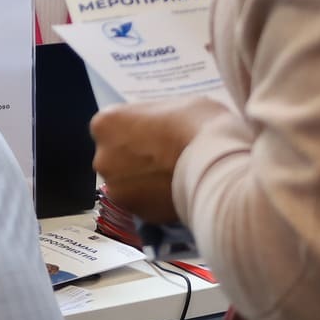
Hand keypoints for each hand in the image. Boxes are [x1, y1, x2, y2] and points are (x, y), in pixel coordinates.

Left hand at [91, 96, 225, 223]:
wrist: (217, 166)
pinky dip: (156, 200)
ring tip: (174, 175)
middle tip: (165, 154)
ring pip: (128, 183)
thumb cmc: (197, 124)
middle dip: (135, 156)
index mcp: (105, 124)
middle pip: (116, 156)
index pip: (112, 125)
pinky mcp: (137, 214)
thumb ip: (154, 119)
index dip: (135, 128)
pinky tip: (177, 191)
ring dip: (144, 181)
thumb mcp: (173, 104)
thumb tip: (156, 128)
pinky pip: (144, 203)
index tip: (154, 131)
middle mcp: (102, 158)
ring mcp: (118, 190)